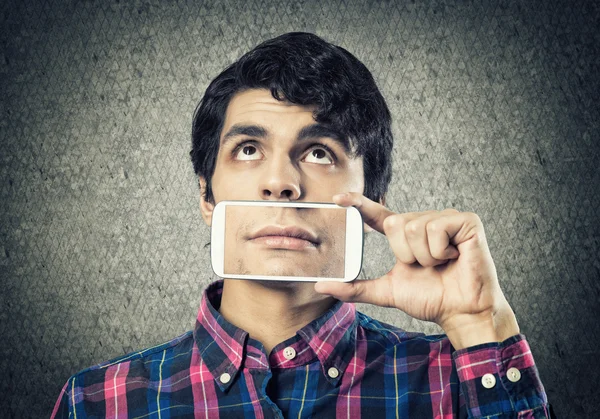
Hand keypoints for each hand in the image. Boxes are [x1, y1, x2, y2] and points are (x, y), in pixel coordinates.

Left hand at [315, 193, 519, 349]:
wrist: (461, 312)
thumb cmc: (431, 299)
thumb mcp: (387, 291)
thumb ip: (355, 288)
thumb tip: (321, 287)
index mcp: (405, 236)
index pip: (377, 215)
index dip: (358, 203)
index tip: (338, 198)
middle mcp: (423, 222)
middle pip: (394, 223)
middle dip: (405, 254)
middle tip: (425, 267)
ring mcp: (444, 219)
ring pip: (413, 227)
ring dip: (424, 256)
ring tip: (442, 263)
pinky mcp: (465, 221)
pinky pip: (435, 228)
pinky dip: (440, 251)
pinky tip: (454, 257)